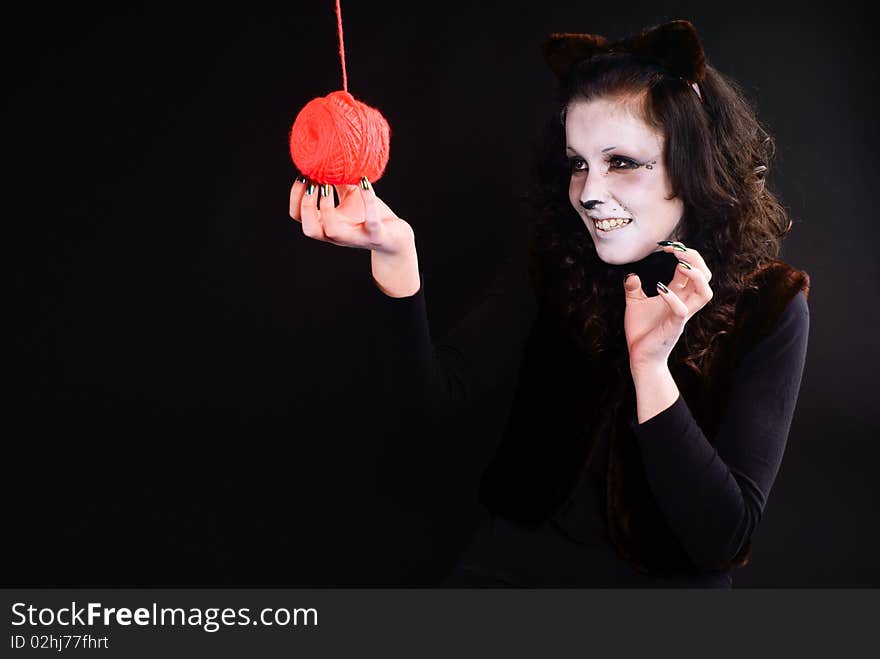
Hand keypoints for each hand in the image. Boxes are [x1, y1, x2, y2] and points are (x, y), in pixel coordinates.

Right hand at [288, 176, 413, 255]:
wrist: (394, 236)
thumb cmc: (368, 215)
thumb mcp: (348, 196)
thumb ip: (334, 182)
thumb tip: (323, 157)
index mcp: (326, 224)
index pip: (299, 216)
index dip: (295, 196)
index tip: (303, 175)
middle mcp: (337, 235)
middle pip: (309, 229)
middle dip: (305, 205)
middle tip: (313, 183)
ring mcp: (355, 237)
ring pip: (331, 231)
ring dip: (326, 206)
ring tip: (328, 184)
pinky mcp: (376, 235)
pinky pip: (371, 220)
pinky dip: (367, 199)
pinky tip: (364, 181)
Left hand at [623, 242, 713, 370]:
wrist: (640, 356)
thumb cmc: (642, 331)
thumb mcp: (635, 304)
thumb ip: (634, 288)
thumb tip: (630, 274)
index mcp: (678, 295)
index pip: (691, 269)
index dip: (684, 254)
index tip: (667, 246)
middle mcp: (685, 302)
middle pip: (705, 276)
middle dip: (695, 259)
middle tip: (676, 249)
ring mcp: (682, 314)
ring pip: (705, 293)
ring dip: (695, 276)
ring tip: (680, 264)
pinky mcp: (675, 326)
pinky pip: (682, 310)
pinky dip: (672, 297)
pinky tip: (659, 288)